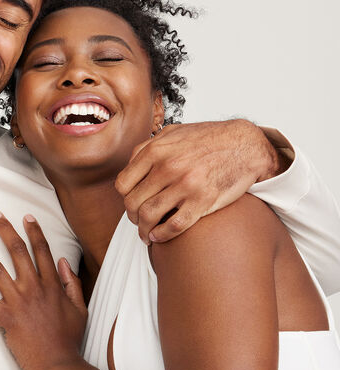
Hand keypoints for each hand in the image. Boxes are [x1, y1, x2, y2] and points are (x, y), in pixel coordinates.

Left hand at [0, 211, 86, 369]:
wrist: (59, 365)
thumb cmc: (69, 339)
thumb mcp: (80, 308)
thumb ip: (72, 283)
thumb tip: (63, 261)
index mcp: (52, 285)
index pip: (42, 250)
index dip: (34, 231)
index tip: (26, 216)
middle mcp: (33, 288)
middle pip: (17, 251)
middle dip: (5, 230)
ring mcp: (17, 301)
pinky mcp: (4, 317)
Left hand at [115, 119, 280, 243]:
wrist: (246, 145)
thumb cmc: (209, 139)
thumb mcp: (173, 133)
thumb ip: (148, 147)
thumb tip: (130, 165)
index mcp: (156, 151)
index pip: (123, 185)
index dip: (124, 198)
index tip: (131, 203)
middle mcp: (168, 168)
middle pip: (133, 203)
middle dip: (132, 217)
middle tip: (137, 222)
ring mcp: (185, 185)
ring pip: (149, 216)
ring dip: (143, 230)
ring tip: (146, 234)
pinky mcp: (202, 201)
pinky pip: (173, 226)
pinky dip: (161, 235)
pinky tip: (159, 237)